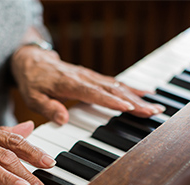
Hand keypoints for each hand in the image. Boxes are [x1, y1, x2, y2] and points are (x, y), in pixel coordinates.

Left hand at [10, 46, 164, 124]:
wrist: (33, 61)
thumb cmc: (33, 81)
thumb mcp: (33, 97)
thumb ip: (48, 107)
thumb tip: (63, 119)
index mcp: (70, 83)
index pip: (94, 93)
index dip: (112, 101)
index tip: (128, 107)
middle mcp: (84, 78)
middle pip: (113, 90)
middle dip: (134, 101)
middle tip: (153, 111)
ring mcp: (91, 76)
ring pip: (118, 86)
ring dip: (138, 96)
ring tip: (156, 107)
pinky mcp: (94, 77)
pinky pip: (115, 84)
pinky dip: (132, 89)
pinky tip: (147, 95)